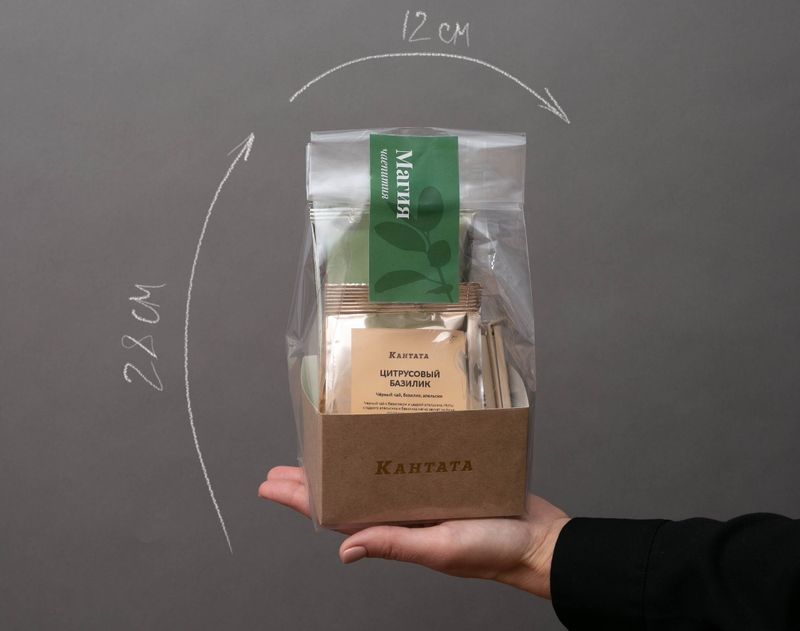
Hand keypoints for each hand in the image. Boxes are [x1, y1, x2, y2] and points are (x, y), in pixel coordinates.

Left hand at [258, 466, 569, 598]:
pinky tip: (378, 438)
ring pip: (374, 474)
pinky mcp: (445, 477)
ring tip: (319, 450)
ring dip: (344, 463)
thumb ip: (396, 544)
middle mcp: (404, 510)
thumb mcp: (441, 548)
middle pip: (347, 491)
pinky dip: (388, 451)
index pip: (336, 513)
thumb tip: (345, 550)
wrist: (539, 540)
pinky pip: (408, 463)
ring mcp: (424, 494)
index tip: (272, 484)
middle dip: (313, 480)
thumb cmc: (495, 550)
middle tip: (282, 465)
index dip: (302, 499)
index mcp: (397, 529)